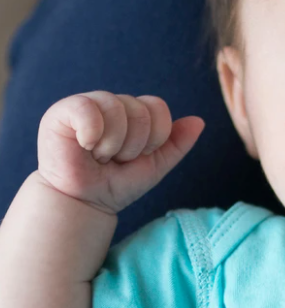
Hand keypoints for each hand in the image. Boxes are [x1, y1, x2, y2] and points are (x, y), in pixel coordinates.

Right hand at [37, 92, 204, 213]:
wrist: (86, 203)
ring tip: (99, 156)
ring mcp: (87, 105)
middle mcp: (112, 103)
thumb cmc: (117, 183)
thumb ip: (178, 143)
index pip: (157, 107)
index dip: (154, 136)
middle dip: (133, 145)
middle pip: (139, 110)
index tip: (138, 156)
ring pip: (117, 108)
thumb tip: (200, 121)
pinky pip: (88, 108)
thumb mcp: (155, 165)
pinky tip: (85, 146)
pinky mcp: (62, 111)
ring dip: (113, 144)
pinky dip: (92, 133)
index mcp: (133, 112)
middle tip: (114, 159)